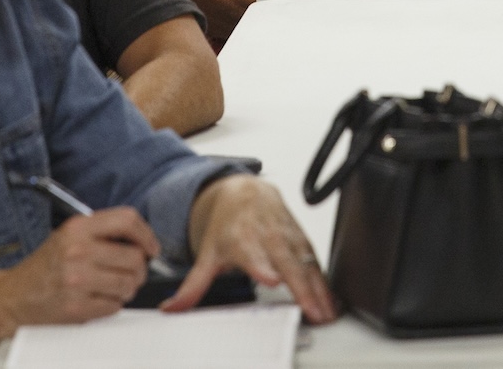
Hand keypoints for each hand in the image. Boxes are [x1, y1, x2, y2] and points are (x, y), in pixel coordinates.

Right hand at [6, 207, 159, 324]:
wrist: (14, 297)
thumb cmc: (45, 267)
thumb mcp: (69, 236)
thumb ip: (102, 232)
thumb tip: (142, 239)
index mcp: (78, 228)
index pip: (127, 220)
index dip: (146, 235)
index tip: (151, 247)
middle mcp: (77, 251)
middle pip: (134, 258)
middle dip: (139, 270)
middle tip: (131, 274)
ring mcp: (77, 280)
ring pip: (129, 284)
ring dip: (127, 289)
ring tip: (113, 288)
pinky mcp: (76, 307)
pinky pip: (114, 306)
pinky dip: (112, 305)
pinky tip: (98, 300)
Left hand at [177, 175, 336, 321]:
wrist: (245, 190)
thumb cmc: (228, 223)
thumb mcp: (207, 252)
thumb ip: (193, 284)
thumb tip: (172, 307)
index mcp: (242, 238)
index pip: (253, 253)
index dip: (262, 266)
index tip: (272, 279)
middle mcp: (268, 235)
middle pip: (287, 262)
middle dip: (301, 286)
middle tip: (311, 310)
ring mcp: (288, 236)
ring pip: (306, 262)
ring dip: (319, 287)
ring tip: (326, 311)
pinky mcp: (302, 239)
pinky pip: (316, 261)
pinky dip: (325, 281)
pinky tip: (331, 299)